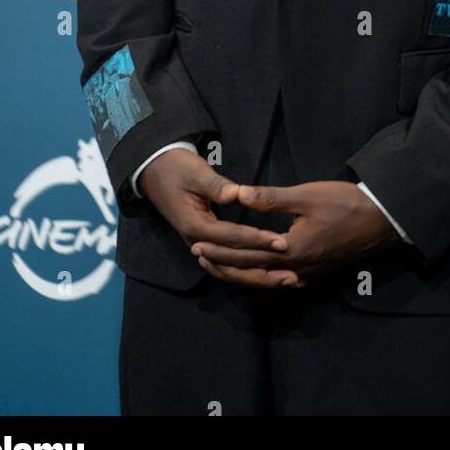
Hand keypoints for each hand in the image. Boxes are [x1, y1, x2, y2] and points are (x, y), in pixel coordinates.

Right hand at [138, 149, 299, 288]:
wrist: (155, 171)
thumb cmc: (177, 168)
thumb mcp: (196, 172)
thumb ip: (216, 185)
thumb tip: (237, 194)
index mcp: (194, 225)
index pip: (232, 238)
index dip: (258, 240)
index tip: (282, 243)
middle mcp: (197, 242)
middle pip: (233, 263)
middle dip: (264, 268)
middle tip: (294, 274)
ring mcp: (201, 246)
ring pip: (232, 270)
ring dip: (260, 278)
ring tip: (289, 281)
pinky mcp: (207, 245)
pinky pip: (229, 264)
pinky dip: (249, 272)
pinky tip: (271, 275)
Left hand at [192, 181, 401, 284]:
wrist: (383, 221)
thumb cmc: (346, 204)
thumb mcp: (307, 195)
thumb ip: (271, 198)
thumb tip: (238, 193)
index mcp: (289, 250)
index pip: (245, 252)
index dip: (219, 247)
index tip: (197, 242)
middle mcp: (295, 267)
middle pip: (251, 271)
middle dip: (223, 263)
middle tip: (198, 256)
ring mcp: (307, 271)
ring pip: (265, 278)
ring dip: (241, 271)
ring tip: (221, 264)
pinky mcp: (316, 268)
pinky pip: (281, 278)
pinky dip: (263, 274)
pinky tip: (259, 271)